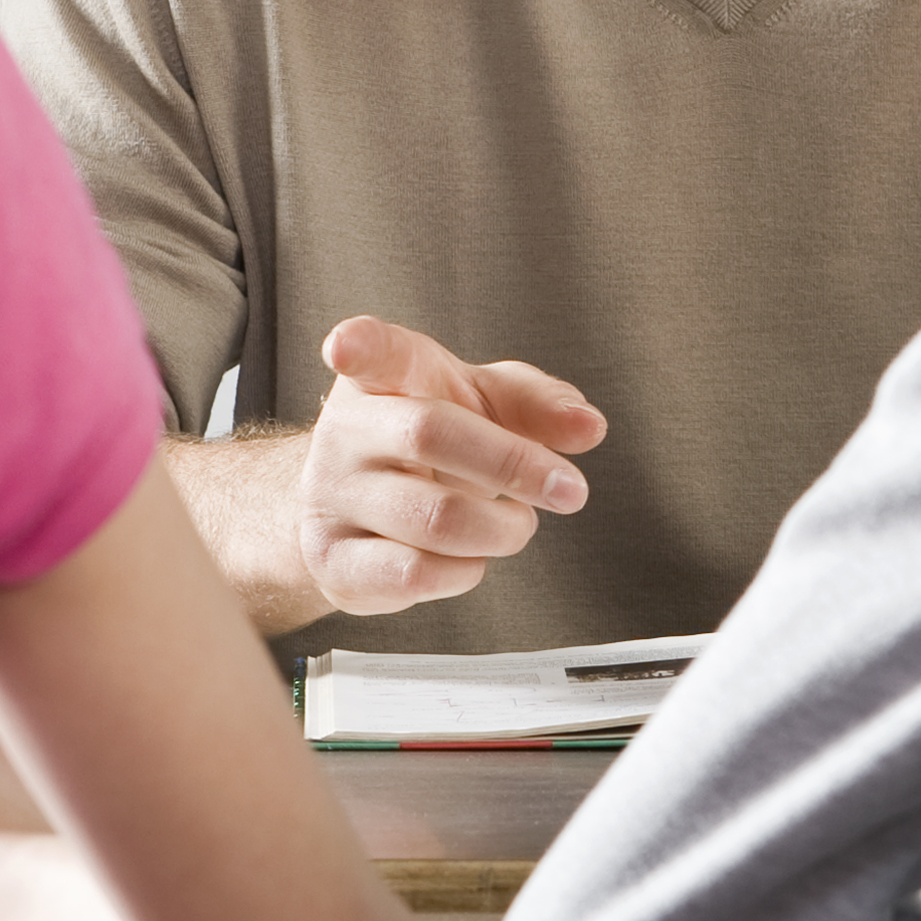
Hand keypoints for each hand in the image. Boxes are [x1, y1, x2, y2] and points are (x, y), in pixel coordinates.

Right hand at [289, 315, 608, 619]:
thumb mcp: (486, 404)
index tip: (344, 347)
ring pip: (435, 519)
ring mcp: (331, 496)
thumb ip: (539, 404)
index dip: (356, 345)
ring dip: (502, 529)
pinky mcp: (333, 560)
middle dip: (515, 464)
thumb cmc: (434, 439)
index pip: (368, 350)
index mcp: (382, 375)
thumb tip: (589, 426)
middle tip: (570, 490)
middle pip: (430, 435)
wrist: (360, 506)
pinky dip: (466, 571)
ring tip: (516, 523)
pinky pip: (415, 574)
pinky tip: (469, 558)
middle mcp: (345, 430)